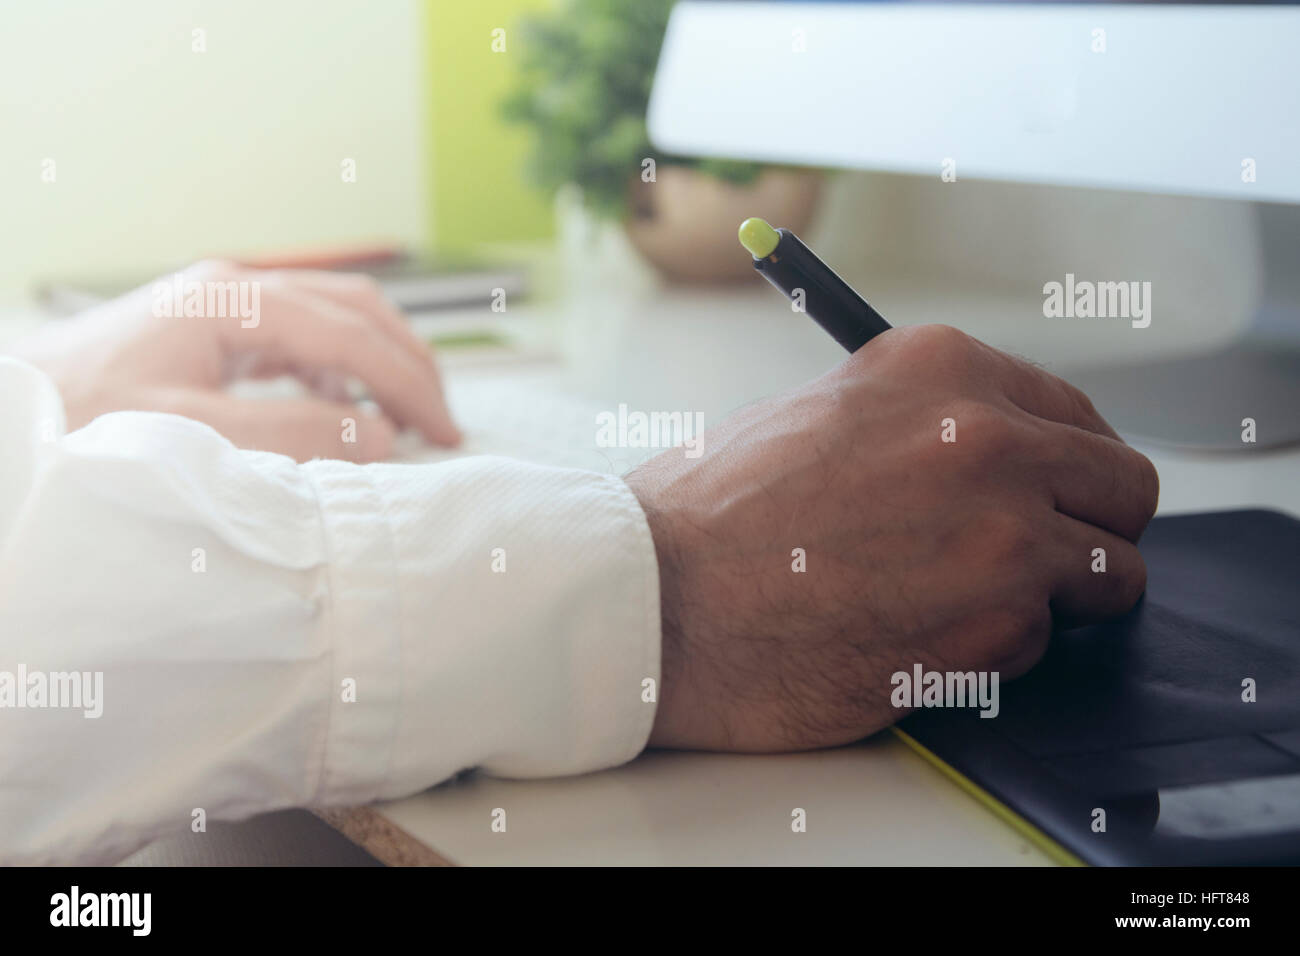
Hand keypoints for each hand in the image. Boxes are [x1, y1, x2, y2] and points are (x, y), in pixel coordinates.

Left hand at [10, 260, 459, 460]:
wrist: (13, 411)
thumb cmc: (82, 420)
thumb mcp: (188, 433)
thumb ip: (290, 434)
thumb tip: (377, 436)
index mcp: (236, 303)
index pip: (352, 336)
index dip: (408, 385)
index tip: (445, 433)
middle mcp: (237, 289)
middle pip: (356, 309)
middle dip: (409, 363)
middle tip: (444, 421)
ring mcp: (226, 302)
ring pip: (336, 314)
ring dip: (382, 361)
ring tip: (408, 415)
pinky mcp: (214, 325)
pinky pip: (303, 334)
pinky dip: (343, 368)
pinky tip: (347, 405)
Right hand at [627, 324, 1158, 751]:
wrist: (656, 597)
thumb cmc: (709, 516)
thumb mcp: (820, 414)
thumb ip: (919, 423)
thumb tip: (990, 456)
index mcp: (941, 367)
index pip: (1075, 415)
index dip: (1064, 469)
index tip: (1048, 498)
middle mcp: (988, 434)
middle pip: (1124, 487)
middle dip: (1088, 528)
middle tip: (1036, 560)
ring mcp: (1003, 528)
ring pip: (1113, 572)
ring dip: (1058, 598)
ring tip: (974, 606)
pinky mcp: (996, 620)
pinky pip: (1043, 641)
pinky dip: (995, 650)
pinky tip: (914, 639)